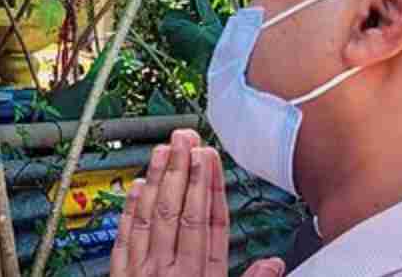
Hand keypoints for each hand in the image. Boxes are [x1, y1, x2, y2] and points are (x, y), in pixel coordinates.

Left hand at [110, 129, 284, 276]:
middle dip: (182, 172)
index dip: (209, 188)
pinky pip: (125, 239)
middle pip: (177, 212)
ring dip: (157, 181)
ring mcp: (143, 275)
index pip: (207, 224)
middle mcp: (171, 273)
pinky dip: (130, 210)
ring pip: (150, 218)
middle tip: (185, 137)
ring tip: (164, 149)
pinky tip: (136, 186)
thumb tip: (276, 264)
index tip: (209, 158)